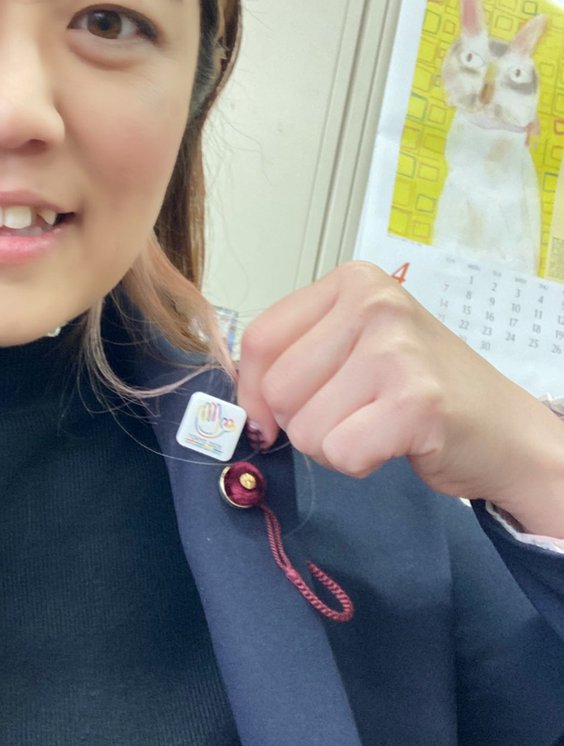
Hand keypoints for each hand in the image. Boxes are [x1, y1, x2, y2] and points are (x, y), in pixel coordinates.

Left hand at [236, 261, 563, 535]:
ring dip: (333, 444)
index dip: (253, 391)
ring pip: (304, 428)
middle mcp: (374, 303)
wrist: (503, 429)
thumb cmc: (418, 389)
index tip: (271, 415)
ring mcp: (397, 350)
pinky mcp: (415, 401)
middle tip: (352, 415)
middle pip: (277, 389)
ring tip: (376, 425)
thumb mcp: (352, 347)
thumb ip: (293, 358)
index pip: (259, 340)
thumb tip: (241, 406)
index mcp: (351, 282)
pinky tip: (393, 443)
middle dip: (303, 421)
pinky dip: (359, 463)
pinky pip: (341, 453)